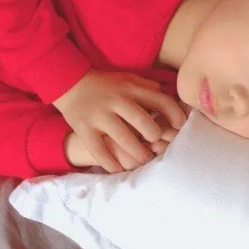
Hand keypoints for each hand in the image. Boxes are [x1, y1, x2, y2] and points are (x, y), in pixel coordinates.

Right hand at [54, 69, 185, 171]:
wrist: (70, 83)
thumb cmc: (107, 85)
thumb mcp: (128, 79)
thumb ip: (149, 89)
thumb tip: (172, 100)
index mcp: (130, 87)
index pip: (161, 100)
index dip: (174, 115)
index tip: (179, 126)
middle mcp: (116, 100)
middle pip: (144, 123)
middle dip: (155, 137)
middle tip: (157, 145)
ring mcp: (99, 116)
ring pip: (124, 140)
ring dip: (138, 154)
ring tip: (144, 159)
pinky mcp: (84, 129)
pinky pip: (100, 152)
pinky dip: (112, 165)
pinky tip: (120, 169)